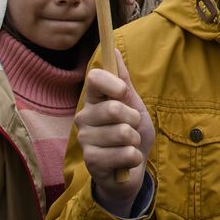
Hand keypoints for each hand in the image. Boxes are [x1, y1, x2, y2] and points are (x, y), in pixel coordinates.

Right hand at [76, 47, 152, 215]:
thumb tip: (113, 49)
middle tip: (132, 128)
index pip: (94, 78)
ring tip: (128, 145)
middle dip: (134, 119)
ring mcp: (85, 140)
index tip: (122, 92)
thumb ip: (123, 81)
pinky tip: (126, 161)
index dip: (112, 82)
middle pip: (114, 108)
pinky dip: (134, 157)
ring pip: (123, 133)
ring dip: (135, 141)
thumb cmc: (131, 134)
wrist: (132, 170)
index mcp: (94, 100)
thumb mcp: (133, 105)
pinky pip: (125, 153)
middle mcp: (84, 118)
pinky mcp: (92, 161)